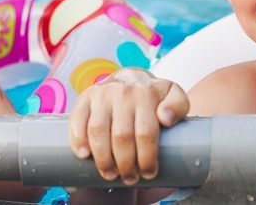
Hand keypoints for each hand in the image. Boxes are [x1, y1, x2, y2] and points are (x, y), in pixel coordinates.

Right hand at [69, 68, 189, 184]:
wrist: (128, 77)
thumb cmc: (152, 95)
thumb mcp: (173, 94)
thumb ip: (178, 104)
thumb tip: (165, 119)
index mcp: (145, 94)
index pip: (146, 132)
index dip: (147, 157)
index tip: (148, 173)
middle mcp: (122, 92)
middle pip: (122, 136)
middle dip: (126, 163)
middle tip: (129, 177)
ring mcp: (101, 94)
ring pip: (98, 131)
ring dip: (103, 158)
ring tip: (110, 173)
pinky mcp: (84, 98)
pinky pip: (77, 120)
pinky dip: (78, 139)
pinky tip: (84, 155)